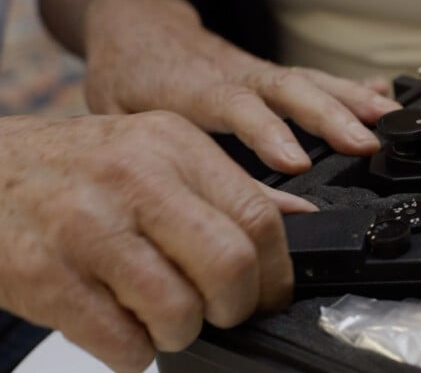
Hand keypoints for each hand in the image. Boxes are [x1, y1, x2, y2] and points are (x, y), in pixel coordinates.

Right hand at [0, 112, 314, 371]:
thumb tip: (300, 220)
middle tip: (220, 311)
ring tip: (161, 316)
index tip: (268, 293)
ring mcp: (86, 227)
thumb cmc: (78, 171)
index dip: (276, 273)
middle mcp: (134, 178)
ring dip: (181, 332)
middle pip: (230, 264)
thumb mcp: (157, 155)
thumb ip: (228, 188)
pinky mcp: (44, 276)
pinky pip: (122, 343)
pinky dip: (135, 352)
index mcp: (173, 145)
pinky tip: (120, 325)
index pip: (259, 217)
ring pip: (179, 311)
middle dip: (236, 307)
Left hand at [83, 0, 401, 174]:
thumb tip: (215, 211)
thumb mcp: (130, 126)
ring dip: (353, 101)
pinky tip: (383, 97)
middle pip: (288, 90)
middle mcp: (236, 76)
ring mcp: (259, 73)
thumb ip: (172, 163)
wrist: (139, 29)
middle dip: (331, 116)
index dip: (267, 133)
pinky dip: (353, 89)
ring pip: (311, 81)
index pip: (235, 107)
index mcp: (194, 90)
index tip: (297, 162)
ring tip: (390, 122)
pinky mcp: (273, 74)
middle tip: (365, 145)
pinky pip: (317, 78)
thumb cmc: (130, 81)